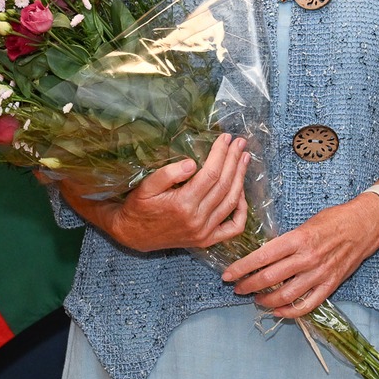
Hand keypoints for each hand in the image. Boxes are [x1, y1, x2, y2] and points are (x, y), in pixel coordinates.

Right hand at [59, 133, 250, 253]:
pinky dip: (242, 211)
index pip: (211, 174)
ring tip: (244, 159)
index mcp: (183, 204)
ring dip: (240, 178)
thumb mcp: (146, 187)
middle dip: (234, 161)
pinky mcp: (206, 240)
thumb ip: (167, 174)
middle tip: (240, 143)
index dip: (221, 154)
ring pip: (232, 202)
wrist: (133, 235)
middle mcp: (198, 219)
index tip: (225, 138)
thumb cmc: (139, 206)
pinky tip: (242, 194)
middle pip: (224, 185)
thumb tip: (191, 163)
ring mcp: (204, 232)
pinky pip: (233, 228)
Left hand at [220, 195, 378, 319]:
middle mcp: (307, 258)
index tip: (228, 275)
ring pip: (285, 295)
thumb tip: (264, 256)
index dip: (241, 268)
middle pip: (269, 278)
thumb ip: (286, 241)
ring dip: (266, 300)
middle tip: (237, 288)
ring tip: (256, 299)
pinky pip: (307, 304)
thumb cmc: (334, 219)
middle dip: (248, 285)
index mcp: (298, 239)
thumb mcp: (306, 223)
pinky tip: (277, 310)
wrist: (365, 225)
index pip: (262, 257)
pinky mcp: (330, 285)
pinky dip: (290, 311)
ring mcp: (319, 274)